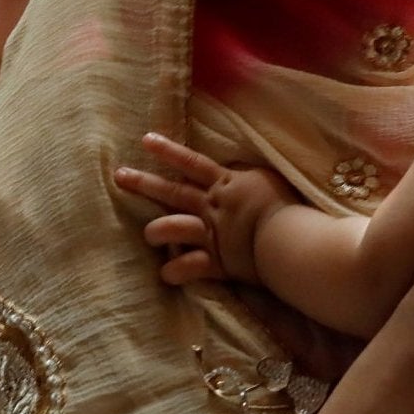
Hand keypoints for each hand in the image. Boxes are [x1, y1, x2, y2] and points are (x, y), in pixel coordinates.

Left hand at [115, 133, 294, 285]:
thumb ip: (256, 178)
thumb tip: (250, 170)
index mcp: (229, 184)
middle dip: (144, 183)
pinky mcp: (218, 261)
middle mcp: (214, 206)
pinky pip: (189, 266)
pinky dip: (177, 271)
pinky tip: (166, 274)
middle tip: (119, 175)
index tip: (145, 139)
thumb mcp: (274, 182)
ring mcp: (213, 233)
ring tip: (147, 234)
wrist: (292, 236)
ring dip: (157, 230)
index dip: (169, 151)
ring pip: (173, 227)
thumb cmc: (294, 207)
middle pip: (172, 191)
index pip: (193, 163)